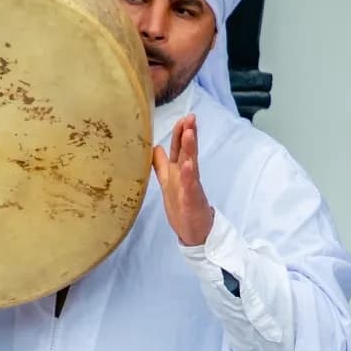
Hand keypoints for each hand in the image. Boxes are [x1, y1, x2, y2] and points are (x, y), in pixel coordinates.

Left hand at [152, 115, 213, 246]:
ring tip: (189, 133)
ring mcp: (190, 187)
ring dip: (189, 148)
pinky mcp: (191, 200)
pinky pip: (190, 186)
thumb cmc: (181, 207)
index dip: (179, 133)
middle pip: (186, 151)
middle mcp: (185, 176)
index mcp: (178, 172)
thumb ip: (162, 165)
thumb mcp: (168, 183)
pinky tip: (188, 165)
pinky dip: (189, 175)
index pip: (179, 148)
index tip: (182, 118)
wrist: (194, 232)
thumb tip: (155, 147)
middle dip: (187, 134)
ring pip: (190, 164)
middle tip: (190, 117)